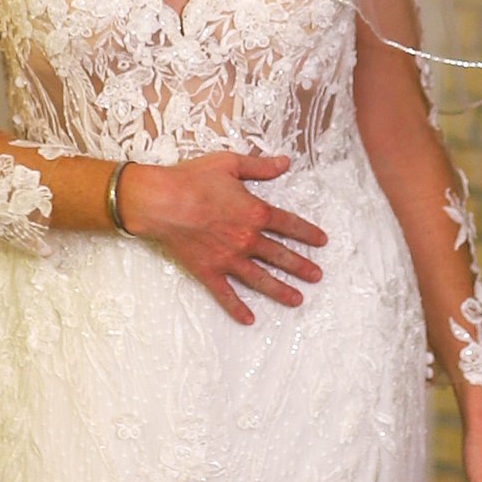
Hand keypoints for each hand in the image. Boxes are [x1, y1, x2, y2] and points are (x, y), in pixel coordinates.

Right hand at [123, 152, 326, 325]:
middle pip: (281, 256)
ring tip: (297, 300)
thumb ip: (260, 166)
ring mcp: (228, 258)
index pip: (289, 225)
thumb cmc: (192, 179)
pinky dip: (237, 308)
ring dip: (281, 290)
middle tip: (317, 277)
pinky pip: (226, 294)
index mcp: (255, 212)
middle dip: (301, 267)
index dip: (307, 233)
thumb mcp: (230, 164)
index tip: (321, 242)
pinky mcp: (209, 271)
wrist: (160, 201)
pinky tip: (249, 319)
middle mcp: (247, 239)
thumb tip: (285, 162)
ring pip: (261, 278)